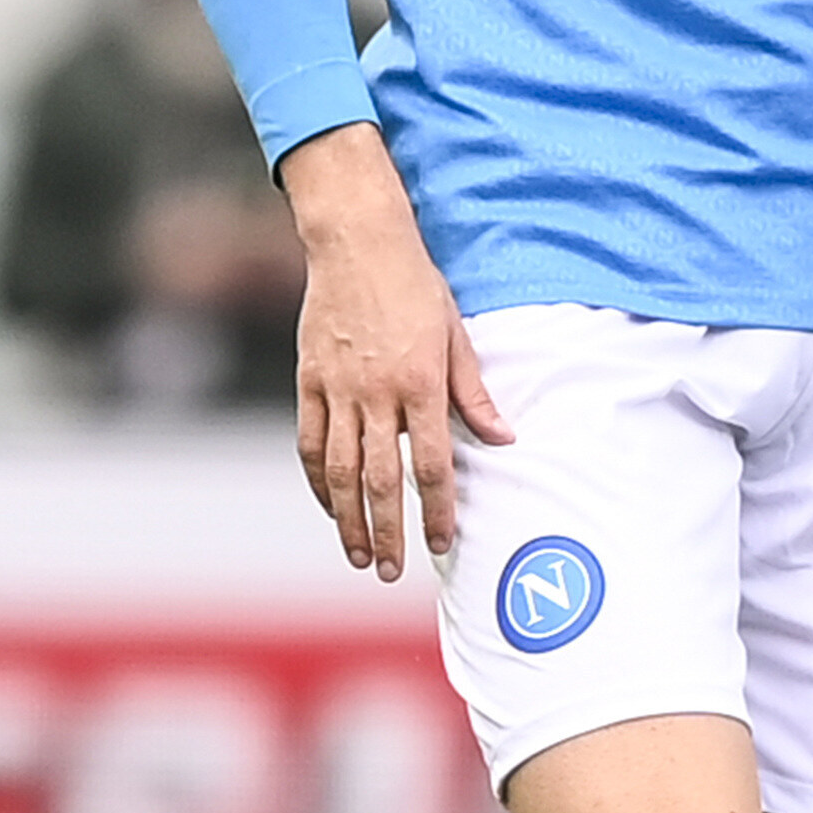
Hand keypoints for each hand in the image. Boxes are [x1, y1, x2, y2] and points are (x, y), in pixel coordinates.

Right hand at [278, 126, 511, 581]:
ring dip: (348, 519)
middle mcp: (377, 393)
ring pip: (339, 471)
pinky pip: (309, 443)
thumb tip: (503, 438)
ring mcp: (338, 389)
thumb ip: (474, 392)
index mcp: (422, 383)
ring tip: (357, 555)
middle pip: (381, 479)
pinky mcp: (308, 381)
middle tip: (389, 570)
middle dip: (387, 532)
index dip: (438, 510)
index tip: (442, 542)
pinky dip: (318, 481)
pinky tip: (330, 506)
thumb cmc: (415, 286)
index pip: (432, 464)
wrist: (358, 242)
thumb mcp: (457, 334)